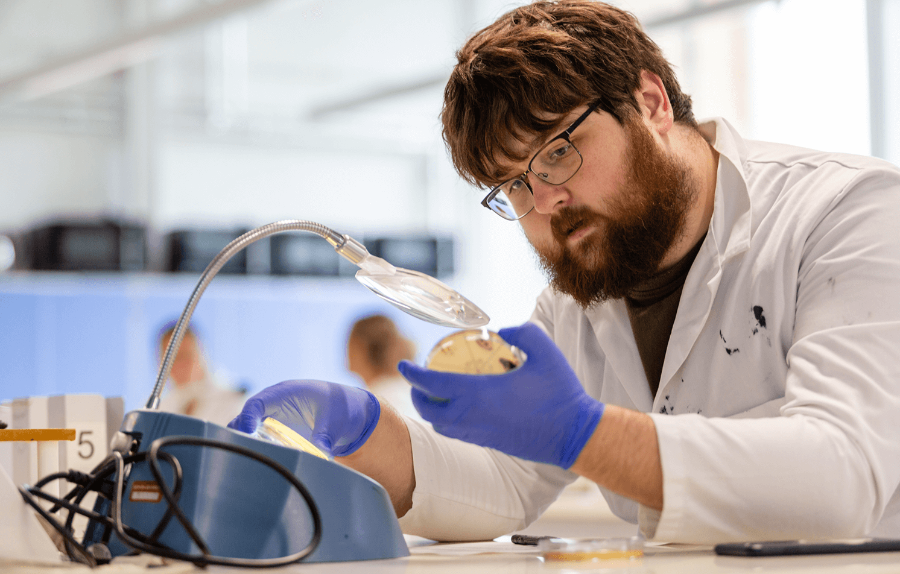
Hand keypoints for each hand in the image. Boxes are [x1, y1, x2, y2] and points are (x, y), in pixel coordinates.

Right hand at [227, 380, 379, 456]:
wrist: (351, 409)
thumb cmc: (341, 407)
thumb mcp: (335, 422)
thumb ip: (325, 439)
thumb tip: (321, 457)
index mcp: (286, 393)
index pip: (257, 404)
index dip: (247, 419)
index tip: (247, 436)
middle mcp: (274, 404)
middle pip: (244, 418)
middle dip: (239, 435)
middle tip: (244, 455)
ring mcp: (274, 417)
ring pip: (247, 430)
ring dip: (246, 444)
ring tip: (251, 463)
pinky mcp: (277, 431)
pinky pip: (258, 440)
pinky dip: (257, 450)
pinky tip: (263, 464)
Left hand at [398, 322, 603, 468]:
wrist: (574, 434)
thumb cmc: (561, 392)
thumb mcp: (545, 351)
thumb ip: (522, 332)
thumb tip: (503, 330)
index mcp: (480, 393)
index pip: (433, 383)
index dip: (413, 373)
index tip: (403, 363)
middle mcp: (474, 416)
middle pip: (429, 410)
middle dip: (417, 395)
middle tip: (418, 380)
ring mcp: (481, 433)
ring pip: (441, 426)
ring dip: (431, 411)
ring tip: (435, 395)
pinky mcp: (490, 443)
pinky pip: (458, 434)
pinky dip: (449, 422)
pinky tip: (461, 408)